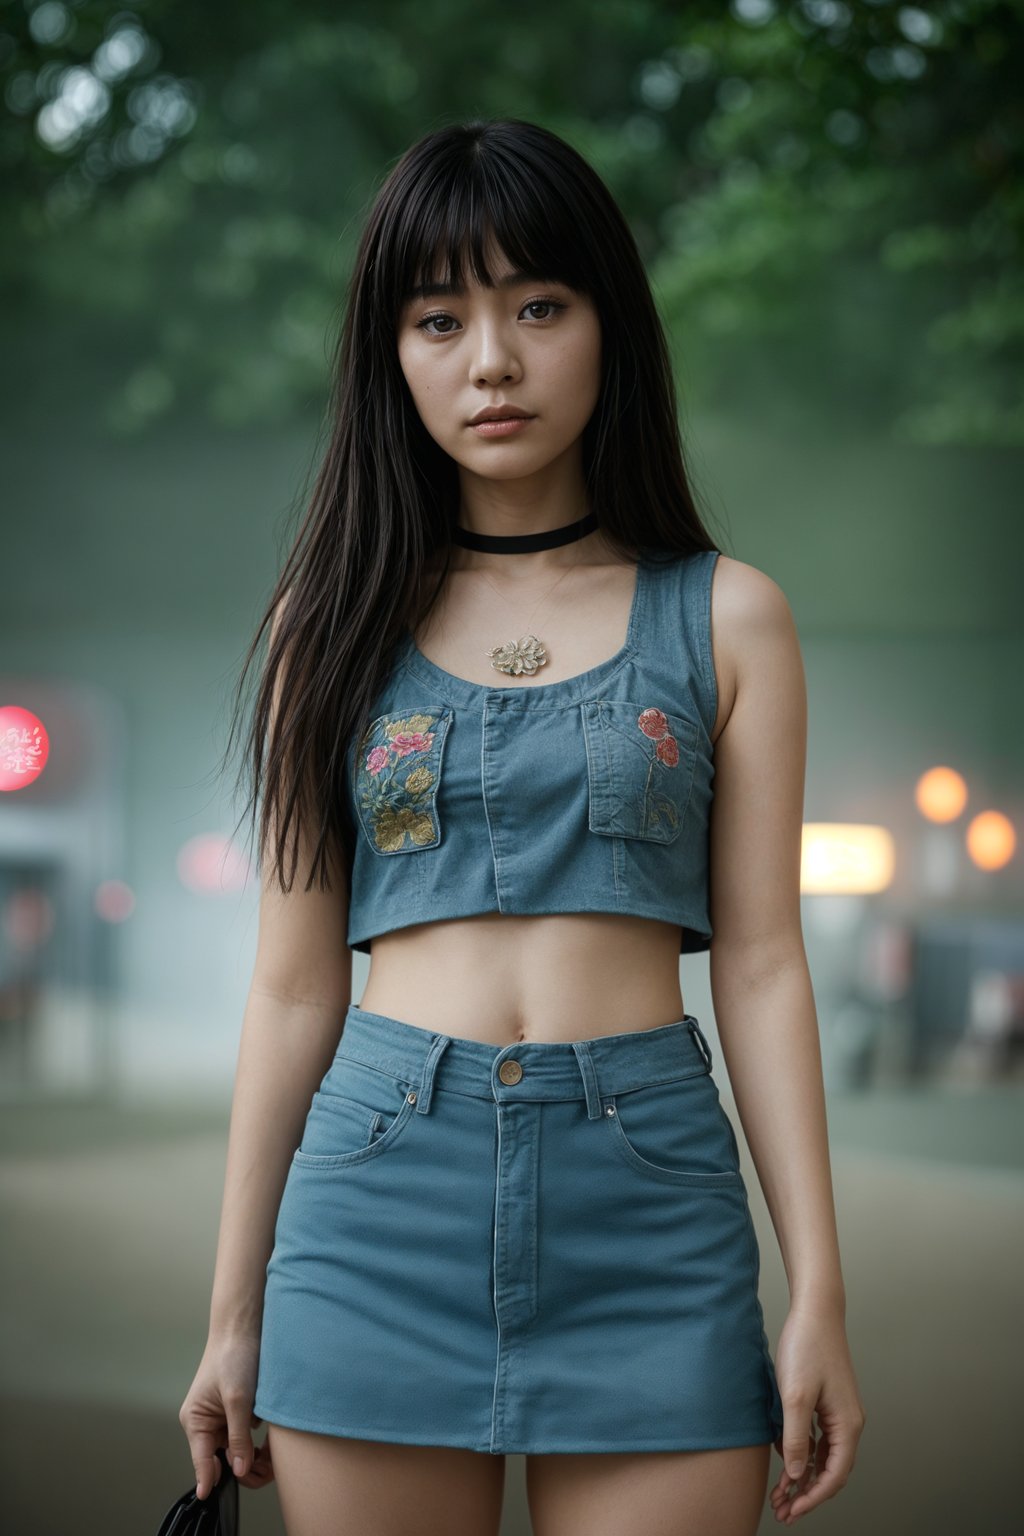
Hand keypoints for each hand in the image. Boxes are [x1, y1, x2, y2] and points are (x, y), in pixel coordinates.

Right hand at [178, 1332, 275, 1499]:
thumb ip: (238, 1436)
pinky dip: (257, 1439)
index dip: (208, 1479)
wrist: (244, 1326)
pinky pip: (246, 1436)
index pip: (201, 1460)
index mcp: (196, 1420)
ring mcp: (222, 1418)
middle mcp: (206, 1423)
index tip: (212, 1496)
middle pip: (222, 1459)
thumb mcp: (238, 1398)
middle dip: (244, 1465)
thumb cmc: (233, 1355)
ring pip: (237, 1450)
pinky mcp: (237, 1412)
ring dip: (253, 1454)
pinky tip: (270, 1436)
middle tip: (266, 1467)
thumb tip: (239, 1470)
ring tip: (271, 1453)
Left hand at [769, 1303, 865, 1524]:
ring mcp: (839, 1412)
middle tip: (783, 1510)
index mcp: (848, 1424)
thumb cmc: (807, 1347)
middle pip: (831, 1470)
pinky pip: (818, 1438)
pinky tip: (782, 1456)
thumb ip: (795, 1438)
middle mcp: (849, 1422)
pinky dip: (803, 1452)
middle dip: (807, 1492)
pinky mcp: (828, 1402)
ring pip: (823, 1456)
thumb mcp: (795, 1396)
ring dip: (803, 1475)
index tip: (791, 1510)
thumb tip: (794, 1474)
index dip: (813, 1497)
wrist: (815, 1311)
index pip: (835, 1475)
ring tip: (780, 1494)